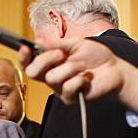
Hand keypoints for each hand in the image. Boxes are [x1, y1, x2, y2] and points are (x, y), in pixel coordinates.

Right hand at [19, 39, 137, 113]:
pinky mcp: (69, 98)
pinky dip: (80, 79)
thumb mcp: (76, 44)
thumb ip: (57, 43)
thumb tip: (39, 38)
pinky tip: (87, 78)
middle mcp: (51, 76)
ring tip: (83, 67)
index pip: (29, 62)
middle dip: (45, 60)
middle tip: (61, 54)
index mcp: (50, 63)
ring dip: (70, 68)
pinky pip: (67, 87)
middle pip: (32, 72)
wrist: (114, 69)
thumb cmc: (96, 56)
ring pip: (52, 78)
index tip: (26, 48)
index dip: (24, 57)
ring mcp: (59, 88)